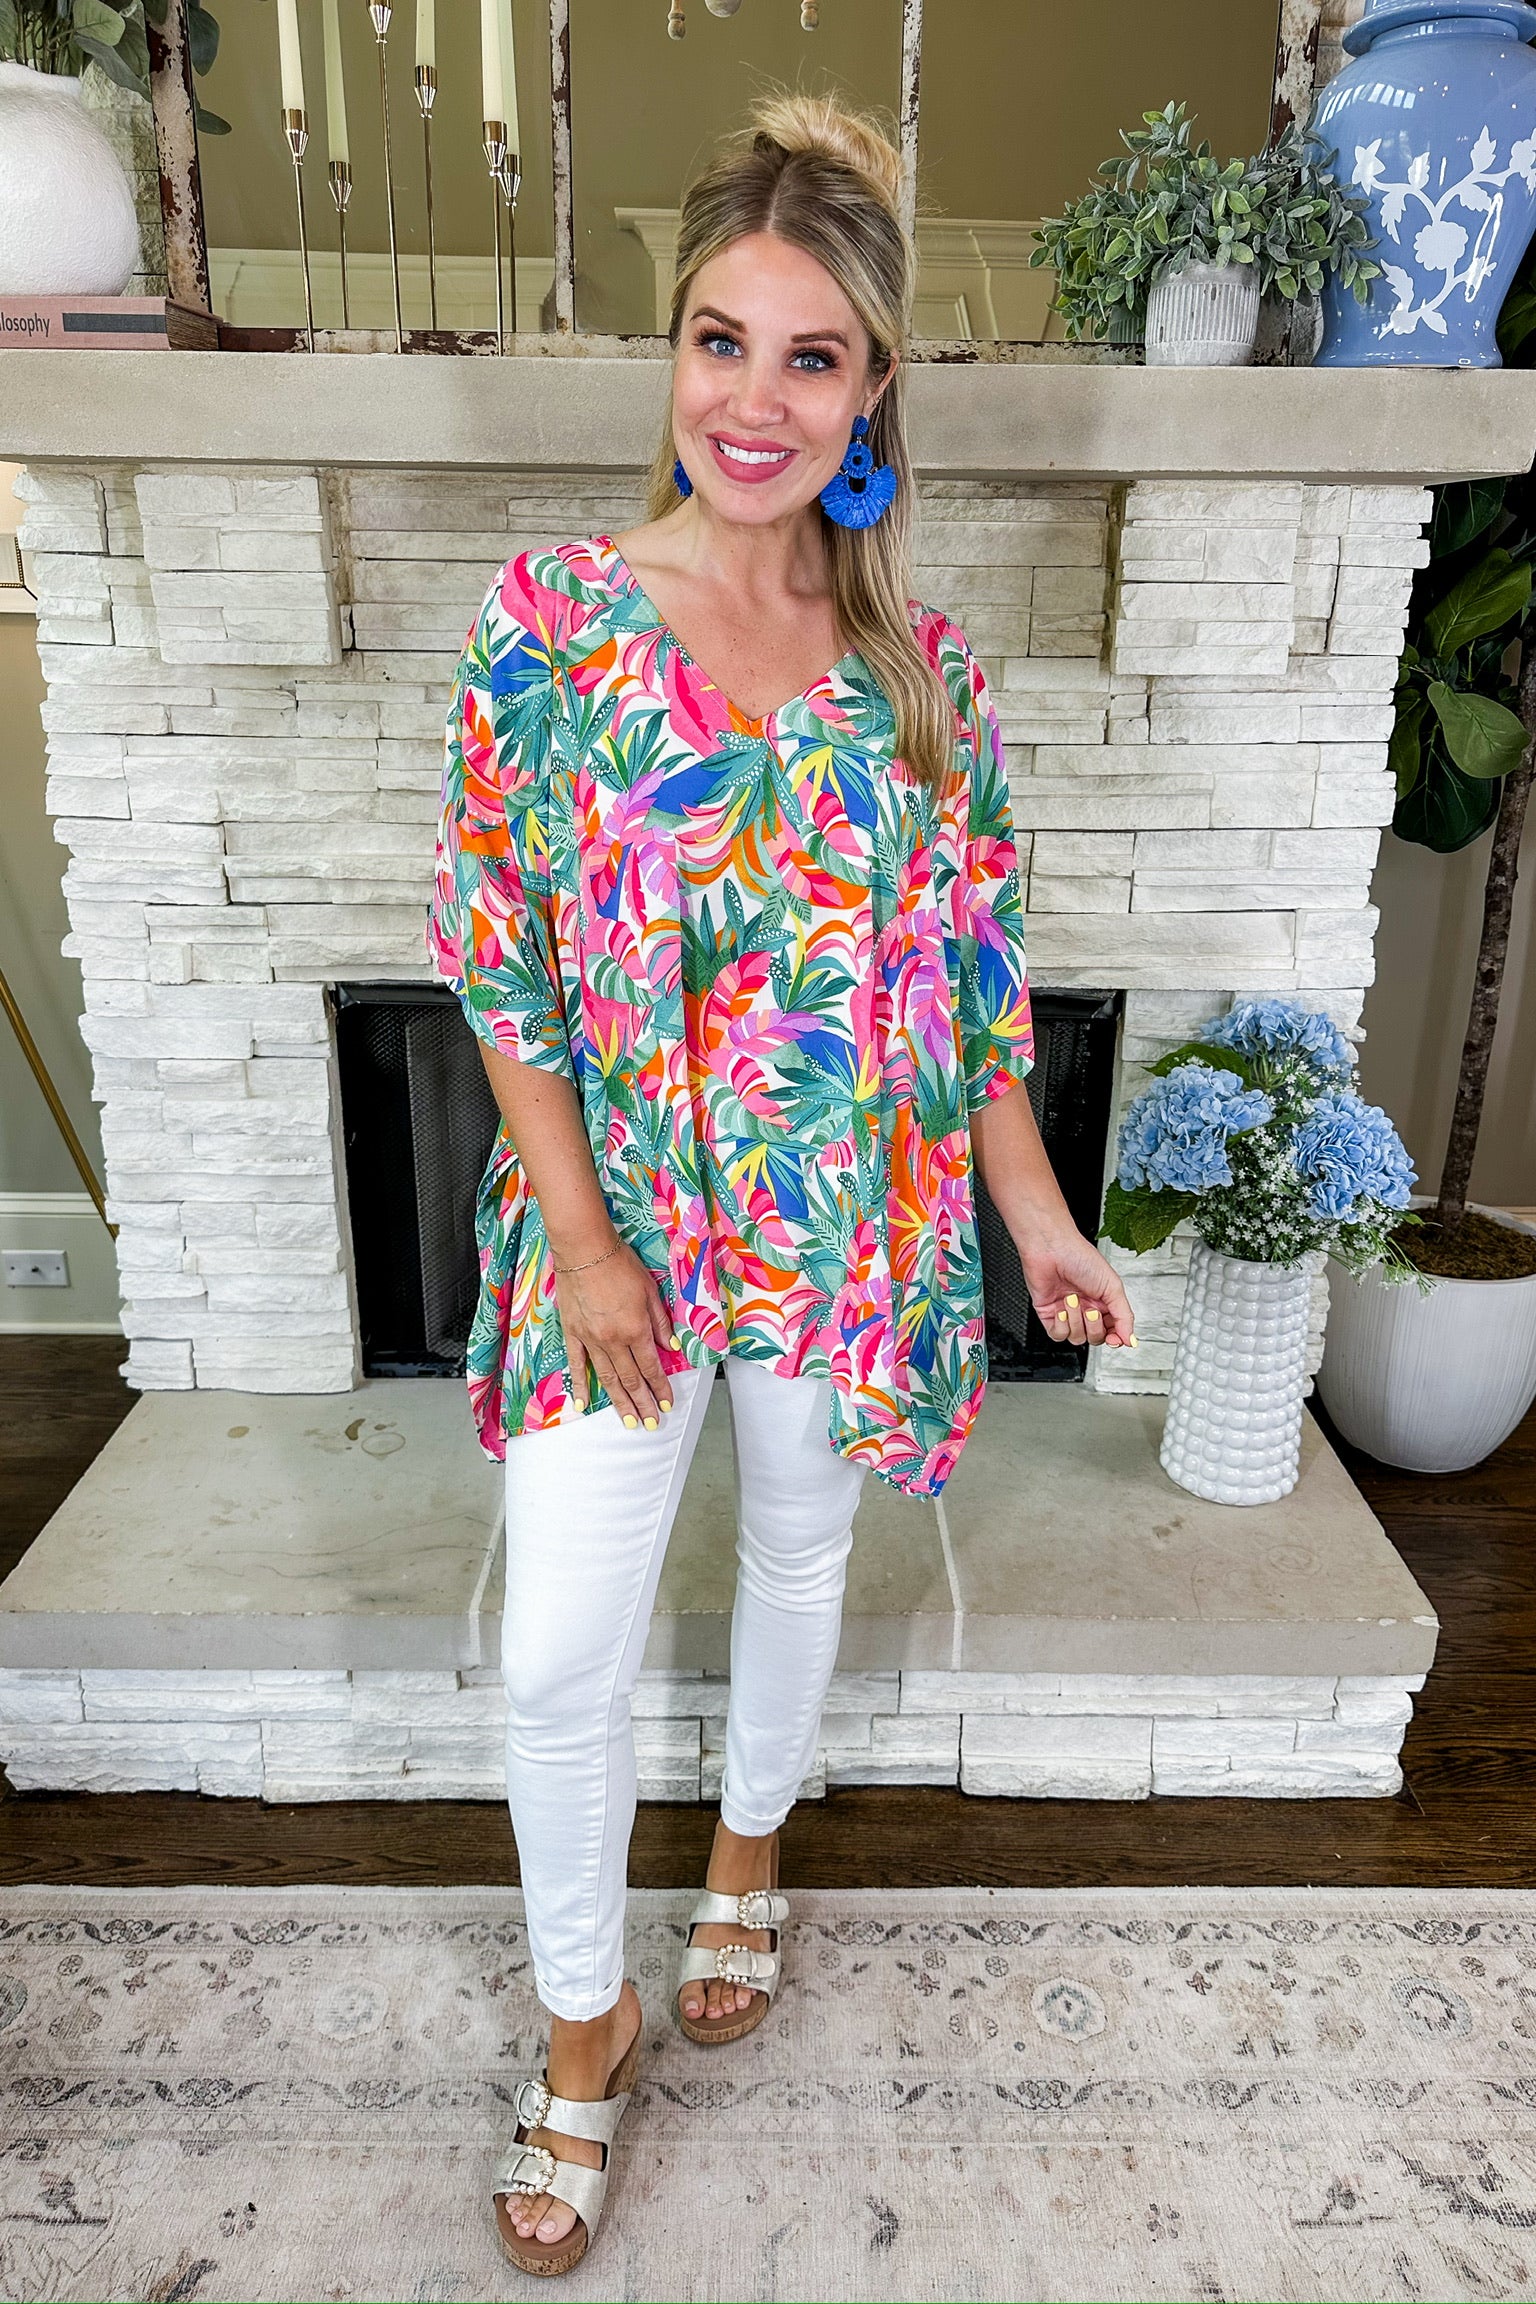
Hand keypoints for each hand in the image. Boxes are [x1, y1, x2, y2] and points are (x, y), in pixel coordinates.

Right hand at [553, 1242, 678, 1428]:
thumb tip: (670, 1348)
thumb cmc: (620, 1265)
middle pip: (631, 1379)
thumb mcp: (650, 1291)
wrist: (584, 1251)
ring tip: (628, 1421)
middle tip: (650, 1423)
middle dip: (642, 1403)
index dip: (660, 1387)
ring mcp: (590, 1339)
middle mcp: (613, 1340)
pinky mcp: (572, 1333)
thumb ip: (660, 1323)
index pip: (651, 1367)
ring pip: (607, 1378)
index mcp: (636, 1329)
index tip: (666, 1404)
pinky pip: (577, 1365)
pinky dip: (579, 1386)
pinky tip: (582, 1404)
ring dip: (619, 1402)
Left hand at [1017, 1226, 1136, 1350]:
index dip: (1115, 1339)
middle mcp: (1087, 1309)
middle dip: (1094, 1327)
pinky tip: (1061, 1309)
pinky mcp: (1049, 1315)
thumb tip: (1130, 1339)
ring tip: (1072, 1300)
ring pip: (1077, 1338)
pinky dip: (1061, 1325)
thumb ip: (1124, 1316)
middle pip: (1096, 1338)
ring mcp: (1068, 1313)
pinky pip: (1058, 1335)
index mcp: (1104, 1302)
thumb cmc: (1080, 1257)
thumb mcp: (1112, 1287)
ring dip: (1075, 1321)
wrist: (1051, 1249)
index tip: (1116, 1340)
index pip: (1113, 1331)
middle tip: (1090, 1310)